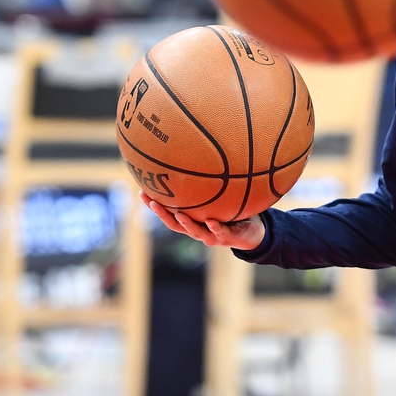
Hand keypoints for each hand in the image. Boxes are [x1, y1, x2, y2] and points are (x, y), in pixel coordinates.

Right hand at [139, 192, 265, 249]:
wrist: (253, 233)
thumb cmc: (233, 214)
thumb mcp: (220, 197)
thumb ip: (209, 185)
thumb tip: (199, 157)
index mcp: (193, 220)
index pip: (169, 212)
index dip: (155, 205)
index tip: (141, 192)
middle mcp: (198, 229)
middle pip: (175, 224)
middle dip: (162, 214)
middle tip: (151, 201)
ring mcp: (211, 235)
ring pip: (195, 231)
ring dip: (185, 223)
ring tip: (178, 213)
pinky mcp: (227, 238)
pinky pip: (220, 232)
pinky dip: (215, 227)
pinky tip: (211, 220)